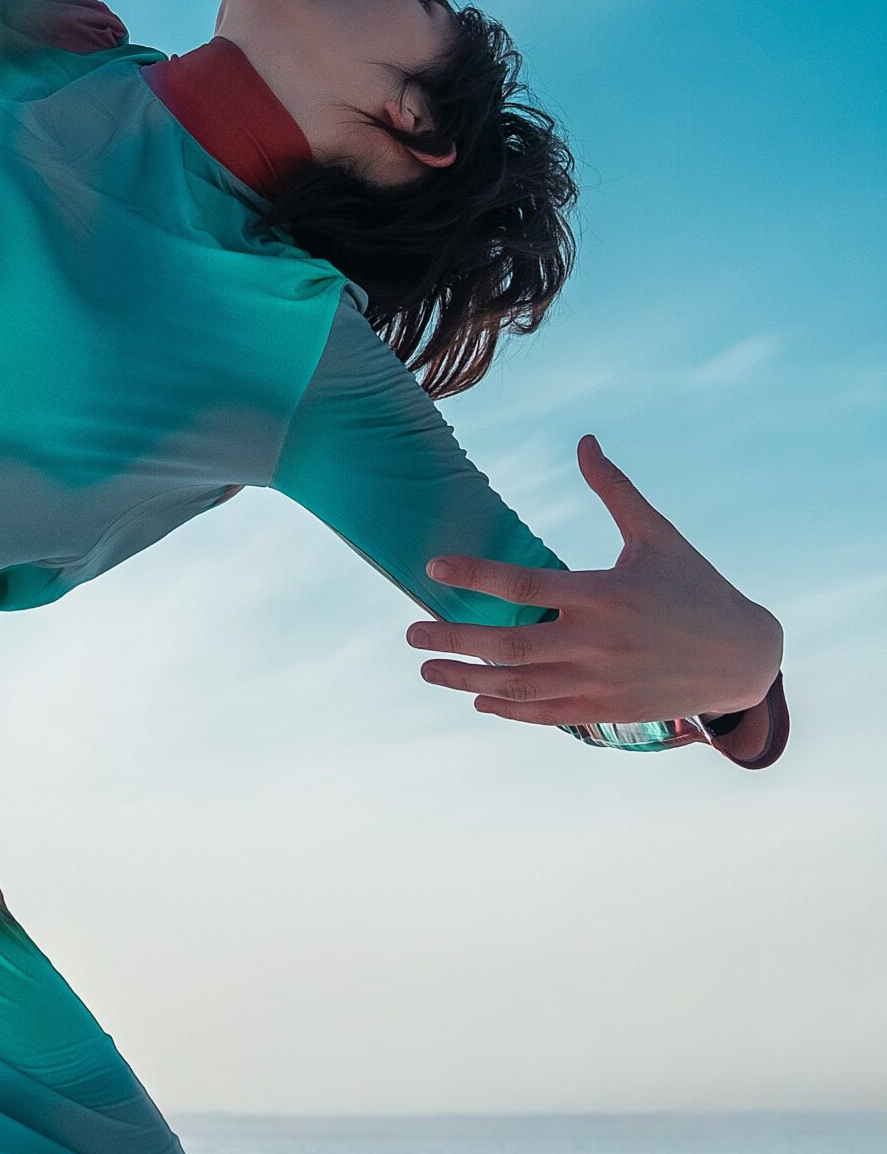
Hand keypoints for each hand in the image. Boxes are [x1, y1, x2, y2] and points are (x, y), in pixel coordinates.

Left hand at [405, 434, 783, 727]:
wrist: (744, 657)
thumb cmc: (696, 586)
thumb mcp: (658, 535)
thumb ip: (615, 491)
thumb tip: (585, 440)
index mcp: (604, 594)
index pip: (523, 585)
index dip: (473, 575)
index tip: (431, 568)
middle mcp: (598, 642)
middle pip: (510, 645)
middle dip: (453, 640)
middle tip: (410, 634)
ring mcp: (602, 682)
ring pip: (521, 685)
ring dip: (468, 680)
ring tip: (428, 671)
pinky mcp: (610, 710)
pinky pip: (549, 713)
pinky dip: (510, 708)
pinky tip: (479, 699)